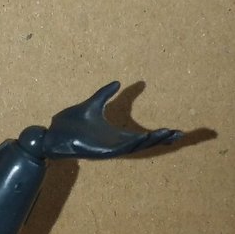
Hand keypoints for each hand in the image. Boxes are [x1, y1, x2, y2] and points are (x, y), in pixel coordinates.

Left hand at [18, 81, 181, 159]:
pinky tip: (145, 137)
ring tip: (167, 134)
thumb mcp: (92, 103)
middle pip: (145, 143)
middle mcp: (117, 143)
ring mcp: (110, 149)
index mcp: (116, 134)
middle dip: (162, 140)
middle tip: (180, 135)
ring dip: (152, 141)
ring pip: (137, 147)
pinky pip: (122, 148)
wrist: (54, 132)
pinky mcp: (102, 151)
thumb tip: (118, 82)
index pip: (143, 136)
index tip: (175, 131)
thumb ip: (105, 94)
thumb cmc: (71, 122)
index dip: (159, 134)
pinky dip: (135, 144)